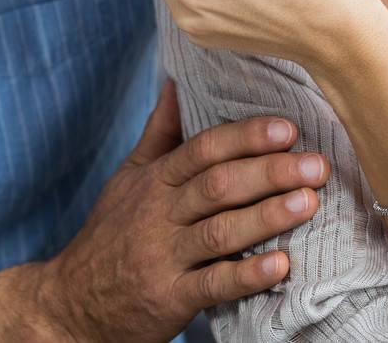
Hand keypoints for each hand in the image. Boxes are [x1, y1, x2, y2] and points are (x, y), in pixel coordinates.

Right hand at [0, 78, 330, 342]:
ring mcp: (164, 256)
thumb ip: (158, 134)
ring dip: (267, 216)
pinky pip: (213, 284)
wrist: (71, 304)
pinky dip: (247, 274)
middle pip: (218, 185)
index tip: (286, 129)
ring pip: (220, 231)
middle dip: (269, 172)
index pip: (202, 150)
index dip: (245, 137)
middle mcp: (159, 214)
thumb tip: (174, 83)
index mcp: (154, 181)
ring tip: (309, 203)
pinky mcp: (170, 298)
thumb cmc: (109, 236)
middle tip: (316, 165)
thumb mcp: (127, 179)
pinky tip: (281, 265)